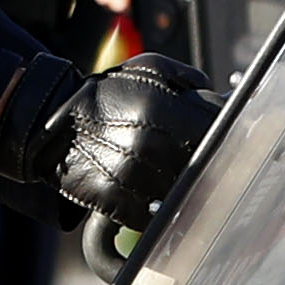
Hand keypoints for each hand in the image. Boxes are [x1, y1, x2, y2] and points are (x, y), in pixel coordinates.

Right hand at [0, 53, 211, 258]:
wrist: (52, 126)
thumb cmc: (105, 97)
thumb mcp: (149, 68)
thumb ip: (189, 79)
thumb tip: (222, 98)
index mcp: (163, 109)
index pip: (218, 131)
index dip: (230, 137)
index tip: (232, 140)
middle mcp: (151, 144)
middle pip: (205, 167)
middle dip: (209, 164)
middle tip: (202, 160)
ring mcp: (135, 176)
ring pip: (183, 193)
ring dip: (185, 188)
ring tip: (174, 176)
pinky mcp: (118, 202)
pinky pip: (155, 215)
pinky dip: (160, 209)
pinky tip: (155, 194)